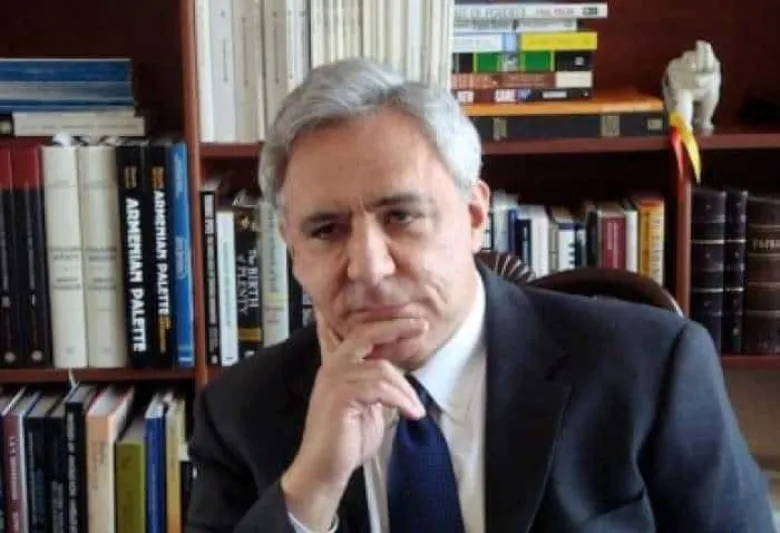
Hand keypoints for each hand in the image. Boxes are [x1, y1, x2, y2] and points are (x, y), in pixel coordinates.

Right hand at [281, 313, 427, 530]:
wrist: (325, 470)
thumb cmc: (348, 441)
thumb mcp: (370, 407)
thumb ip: (379, 387)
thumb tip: (399, 375)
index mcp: (339, 367)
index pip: (362, 335)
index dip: (388, 324)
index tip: (415, 321)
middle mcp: (333, 367)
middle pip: (367, 335)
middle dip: (397, 328)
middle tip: (423, 327)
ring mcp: (335, 380)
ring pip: (381, 370)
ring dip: (405, 390)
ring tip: (417, 410)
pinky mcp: (341, 396)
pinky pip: (379, 388)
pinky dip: (400, 400)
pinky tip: (410, 414)